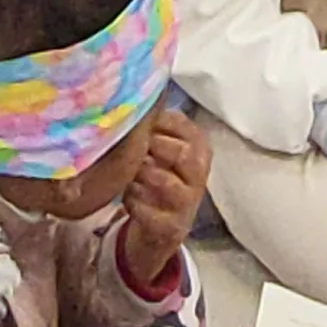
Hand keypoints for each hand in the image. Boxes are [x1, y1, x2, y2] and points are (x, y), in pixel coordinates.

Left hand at [117, 108, 210, 285]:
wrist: (161, 228)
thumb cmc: (159, 177)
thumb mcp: (162, 149)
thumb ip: (154, 126)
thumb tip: (131, 97)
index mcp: (199, 149)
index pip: (185, 126)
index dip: (157, 123)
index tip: (138, 125)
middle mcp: (199, 175)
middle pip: (182, 153)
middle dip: (150, 148)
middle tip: (130, 150)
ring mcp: (187, 203)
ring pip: (164, 182)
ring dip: (139, 176)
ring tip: (126, 174)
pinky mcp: (172, 228)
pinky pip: (148, 212)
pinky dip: (132, 202)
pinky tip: (126, 197)